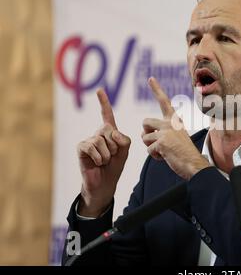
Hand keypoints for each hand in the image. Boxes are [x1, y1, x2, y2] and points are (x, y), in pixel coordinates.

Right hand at [77, 89, 130, 216]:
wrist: (105, 184)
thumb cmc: (115, 167)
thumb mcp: (125, 152)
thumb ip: (123, 140)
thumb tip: (113, 133)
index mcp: (110, 133)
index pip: (107, 115)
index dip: (104, 103)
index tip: (100, 90)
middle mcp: (98, 133)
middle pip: (110, 130)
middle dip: (115, 146)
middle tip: (112, 157)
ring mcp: (89, 140)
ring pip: (102, 140)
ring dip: (107, 155)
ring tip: (104, 161)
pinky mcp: (81, 148)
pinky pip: (93, 147)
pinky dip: (99, 157)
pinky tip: (97, 163)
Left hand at [141, 77, 209, 179]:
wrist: (194, 164)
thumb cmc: (184, 153)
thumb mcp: (176, 137)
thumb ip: (162, 132)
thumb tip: (144, 134)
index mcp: (174, 120)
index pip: (164, 102)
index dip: (157, 89)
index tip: (151, 78)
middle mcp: (170, 123)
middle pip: (145, 122)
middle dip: (146, 133)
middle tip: (157, 142)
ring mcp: (166, 131)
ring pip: (145, 137)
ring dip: (151, 147)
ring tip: (165, 151)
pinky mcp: (162, 142)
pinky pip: (148, 149)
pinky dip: (155, 156)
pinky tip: (166, 157)